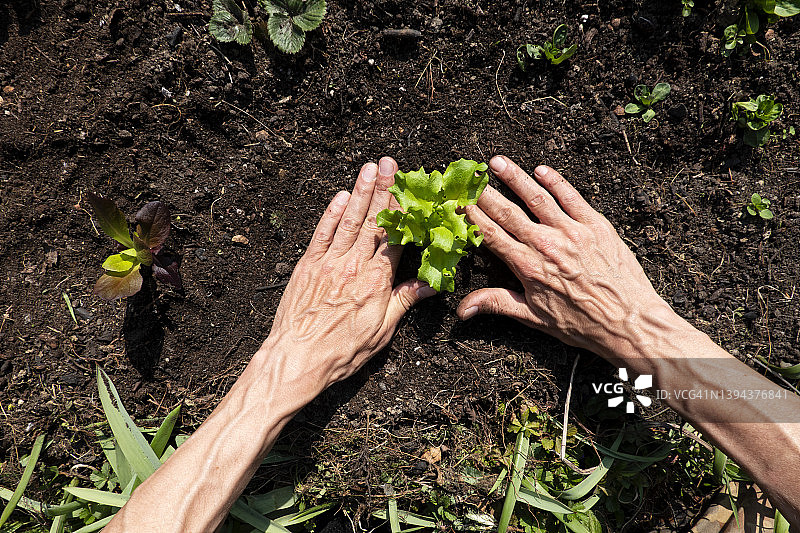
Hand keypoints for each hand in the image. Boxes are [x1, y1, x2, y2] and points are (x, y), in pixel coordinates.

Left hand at [265, 157, 435, 389]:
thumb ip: (403, 303)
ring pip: (348, 221)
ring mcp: (328, 263)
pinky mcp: (307, 266)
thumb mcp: (382, 333)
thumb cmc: (341, 352)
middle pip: (373, 222)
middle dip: (383, 190)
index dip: (404, 212)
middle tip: (389, 163)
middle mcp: (354, 266)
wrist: (297, 359)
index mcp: (376, 282)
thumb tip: (429, 285)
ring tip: (368, 168)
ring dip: (359, 192)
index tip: (411, 189)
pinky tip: (340, 196)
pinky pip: (322, 234)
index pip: (395, 239)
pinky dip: (331, 214)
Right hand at [457, 156, 673, 358]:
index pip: (492, 234)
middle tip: (470, 176)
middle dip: (486, 192)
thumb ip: (497, 304)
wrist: (630, 321)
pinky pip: (571, 197)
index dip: (473, 216)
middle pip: (508, 212)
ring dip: (515, 177)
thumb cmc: (582, 324)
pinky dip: (555, 181)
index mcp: (528, 267)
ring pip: (537, 198)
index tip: (459, 201)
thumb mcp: (534, 318)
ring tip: (497, 162)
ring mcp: (571, 232)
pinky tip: (541, 170)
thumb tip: (462, 309)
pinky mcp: (595, 225)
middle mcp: (546, 245)